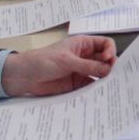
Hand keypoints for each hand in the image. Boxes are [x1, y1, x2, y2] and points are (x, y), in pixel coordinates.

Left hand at [1, 36, 116, 96]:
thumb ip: (88, 66)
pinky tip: (98, 95)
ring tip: (110, 87)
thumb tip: (109, 70)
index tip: (109, 60)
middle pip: (104, 60)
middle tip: (114, 76)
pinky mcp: (76, 85)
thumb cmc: (44, 60)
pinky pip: (90, 86)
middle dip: (110, 67)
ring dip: (104, 80)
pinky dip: (95, 90)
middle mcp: (85, 57)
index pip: (105, 44)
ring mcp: (81, 71)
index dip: (110, 51)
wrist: (24, 77)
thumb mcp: (67, 61)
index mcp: (83, 44)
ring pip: (99, 74)